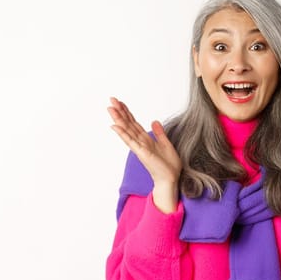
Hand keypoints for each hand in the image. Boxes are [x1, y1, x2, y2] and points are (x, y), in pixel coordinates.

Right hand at [107, 97, 181, 211]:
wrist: (170, 179)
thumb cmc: (169, 165)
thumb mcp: (166, 144)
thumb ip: (159, 133)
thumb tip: (154, 121)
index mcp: (146, 139)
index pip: (134, 123)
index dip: (127, 112)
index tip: (120, 103)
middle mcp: (140, 142)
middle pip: (128, 123)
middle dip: (120, 111)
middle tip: (111, 100)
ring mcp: (139, 147)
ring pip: (126, 130)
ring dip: (118, 119)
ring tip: (110, 108)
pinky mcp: (141, 153)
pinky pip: (130, 141)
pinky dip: (122, 133)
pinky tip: (115, 126)